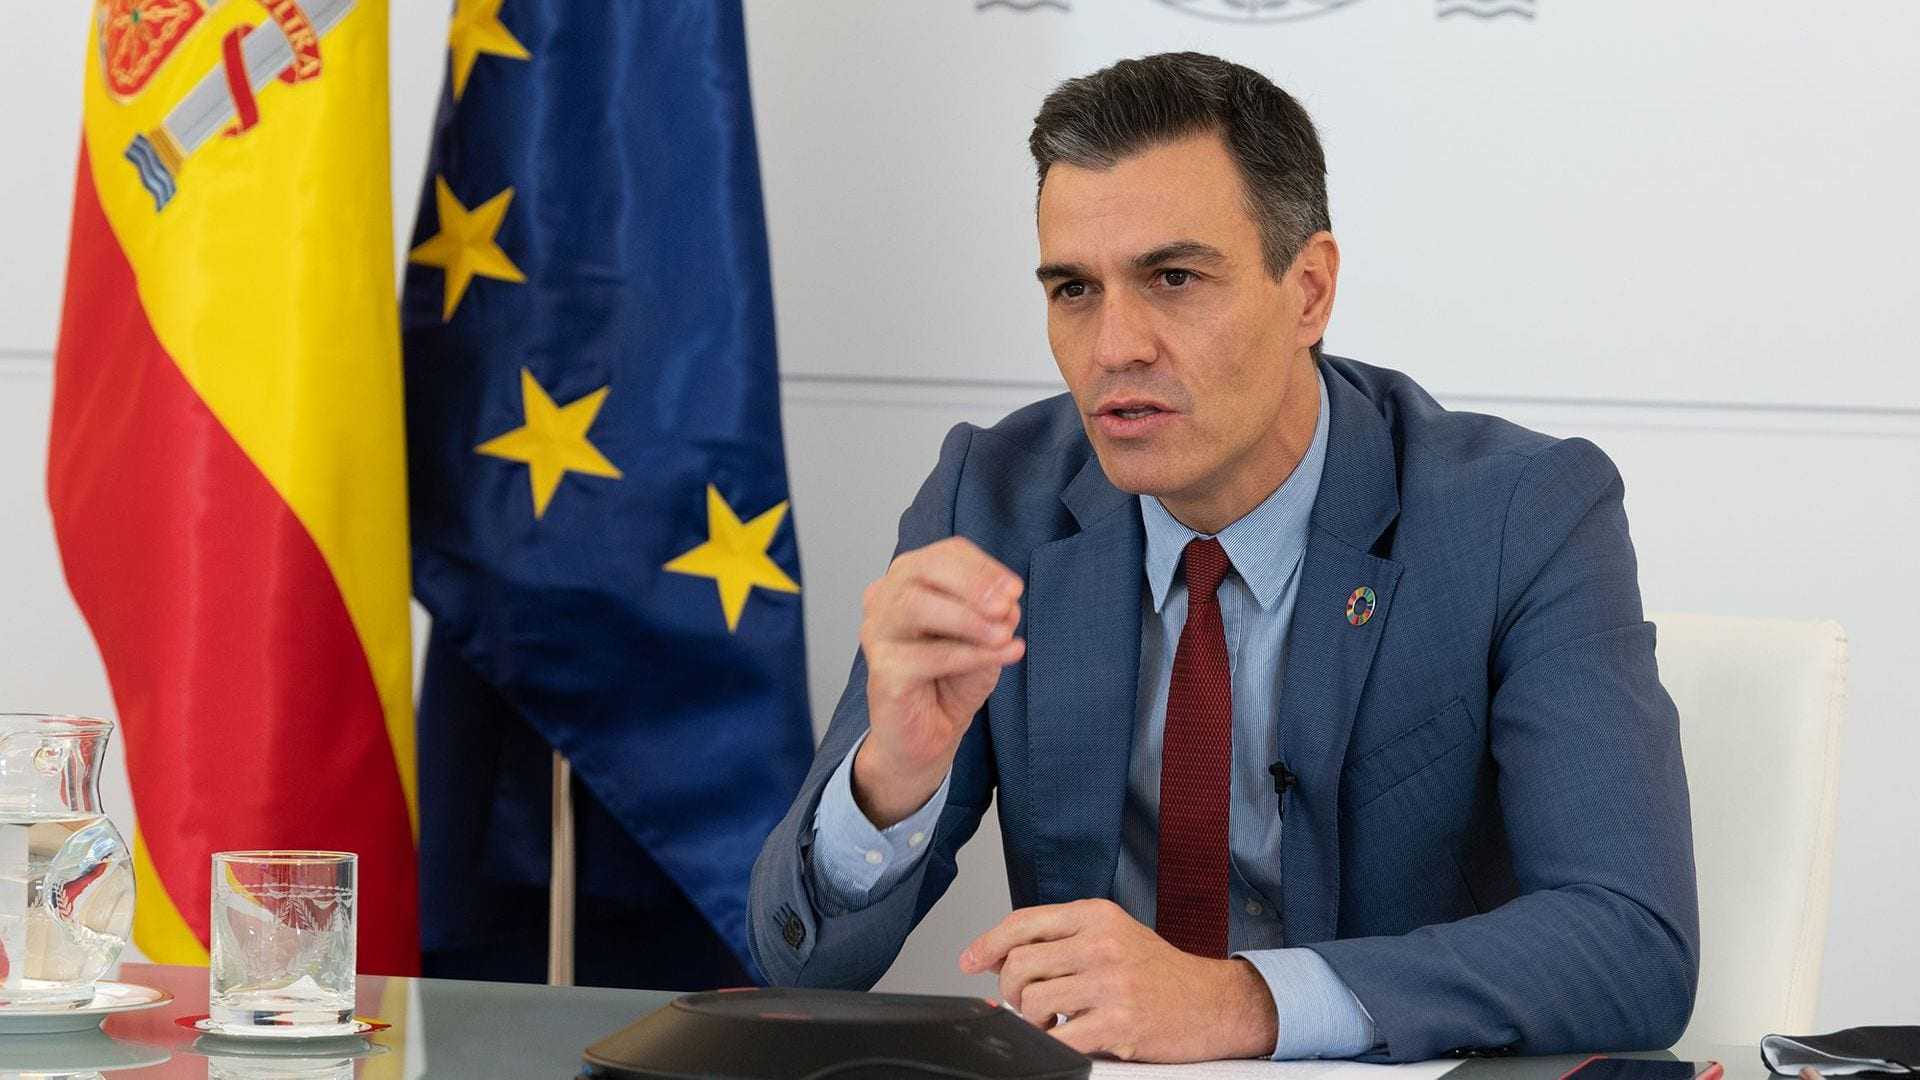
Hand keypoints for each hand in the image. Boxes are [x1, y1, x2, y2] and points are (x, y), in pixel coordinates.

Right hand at [854, 537, 1023, 826]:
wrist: (929, 736)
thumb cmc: (952, 680)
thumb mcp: (984, 639)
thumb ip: (994, 617)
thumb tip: (1007, 608)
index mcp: (909, 581)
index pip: (944, 555)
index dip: (983, 568)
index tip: (1015, 589)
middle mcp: (885, 600)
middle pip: (921, 569)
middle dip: (971, 583)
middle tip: (1008, 604)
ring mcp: (878, 634)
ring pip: (915, 606)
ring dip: (967, 618)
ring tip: (1005, 634)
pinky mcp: (883, 671)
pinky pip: (928, 656)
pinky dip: (970, 654)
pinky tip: (1003, 655)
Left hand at [959, 899, 1276, 1062]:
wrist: (1213, 1003)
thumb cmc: (1158, 972)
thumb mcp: (1112, 936)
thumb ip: (1061, 940)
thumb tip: (995, 956)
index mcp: (1096, 915)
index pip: (1023, 922)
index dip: (987, 944)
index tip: (969, 960)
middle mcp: (1101, 942)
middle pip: (1018, 963)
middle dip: (1009, 989)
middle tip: (1024, 1003)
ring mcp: (1110, 982)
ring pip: (1030, 1000)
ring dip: (1030, 1018)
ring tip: (1052, 1020)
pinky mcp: (1118, 1021)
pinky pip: (1057, 1036)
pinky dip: (1050, 1042)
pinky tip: (1066, 1036)